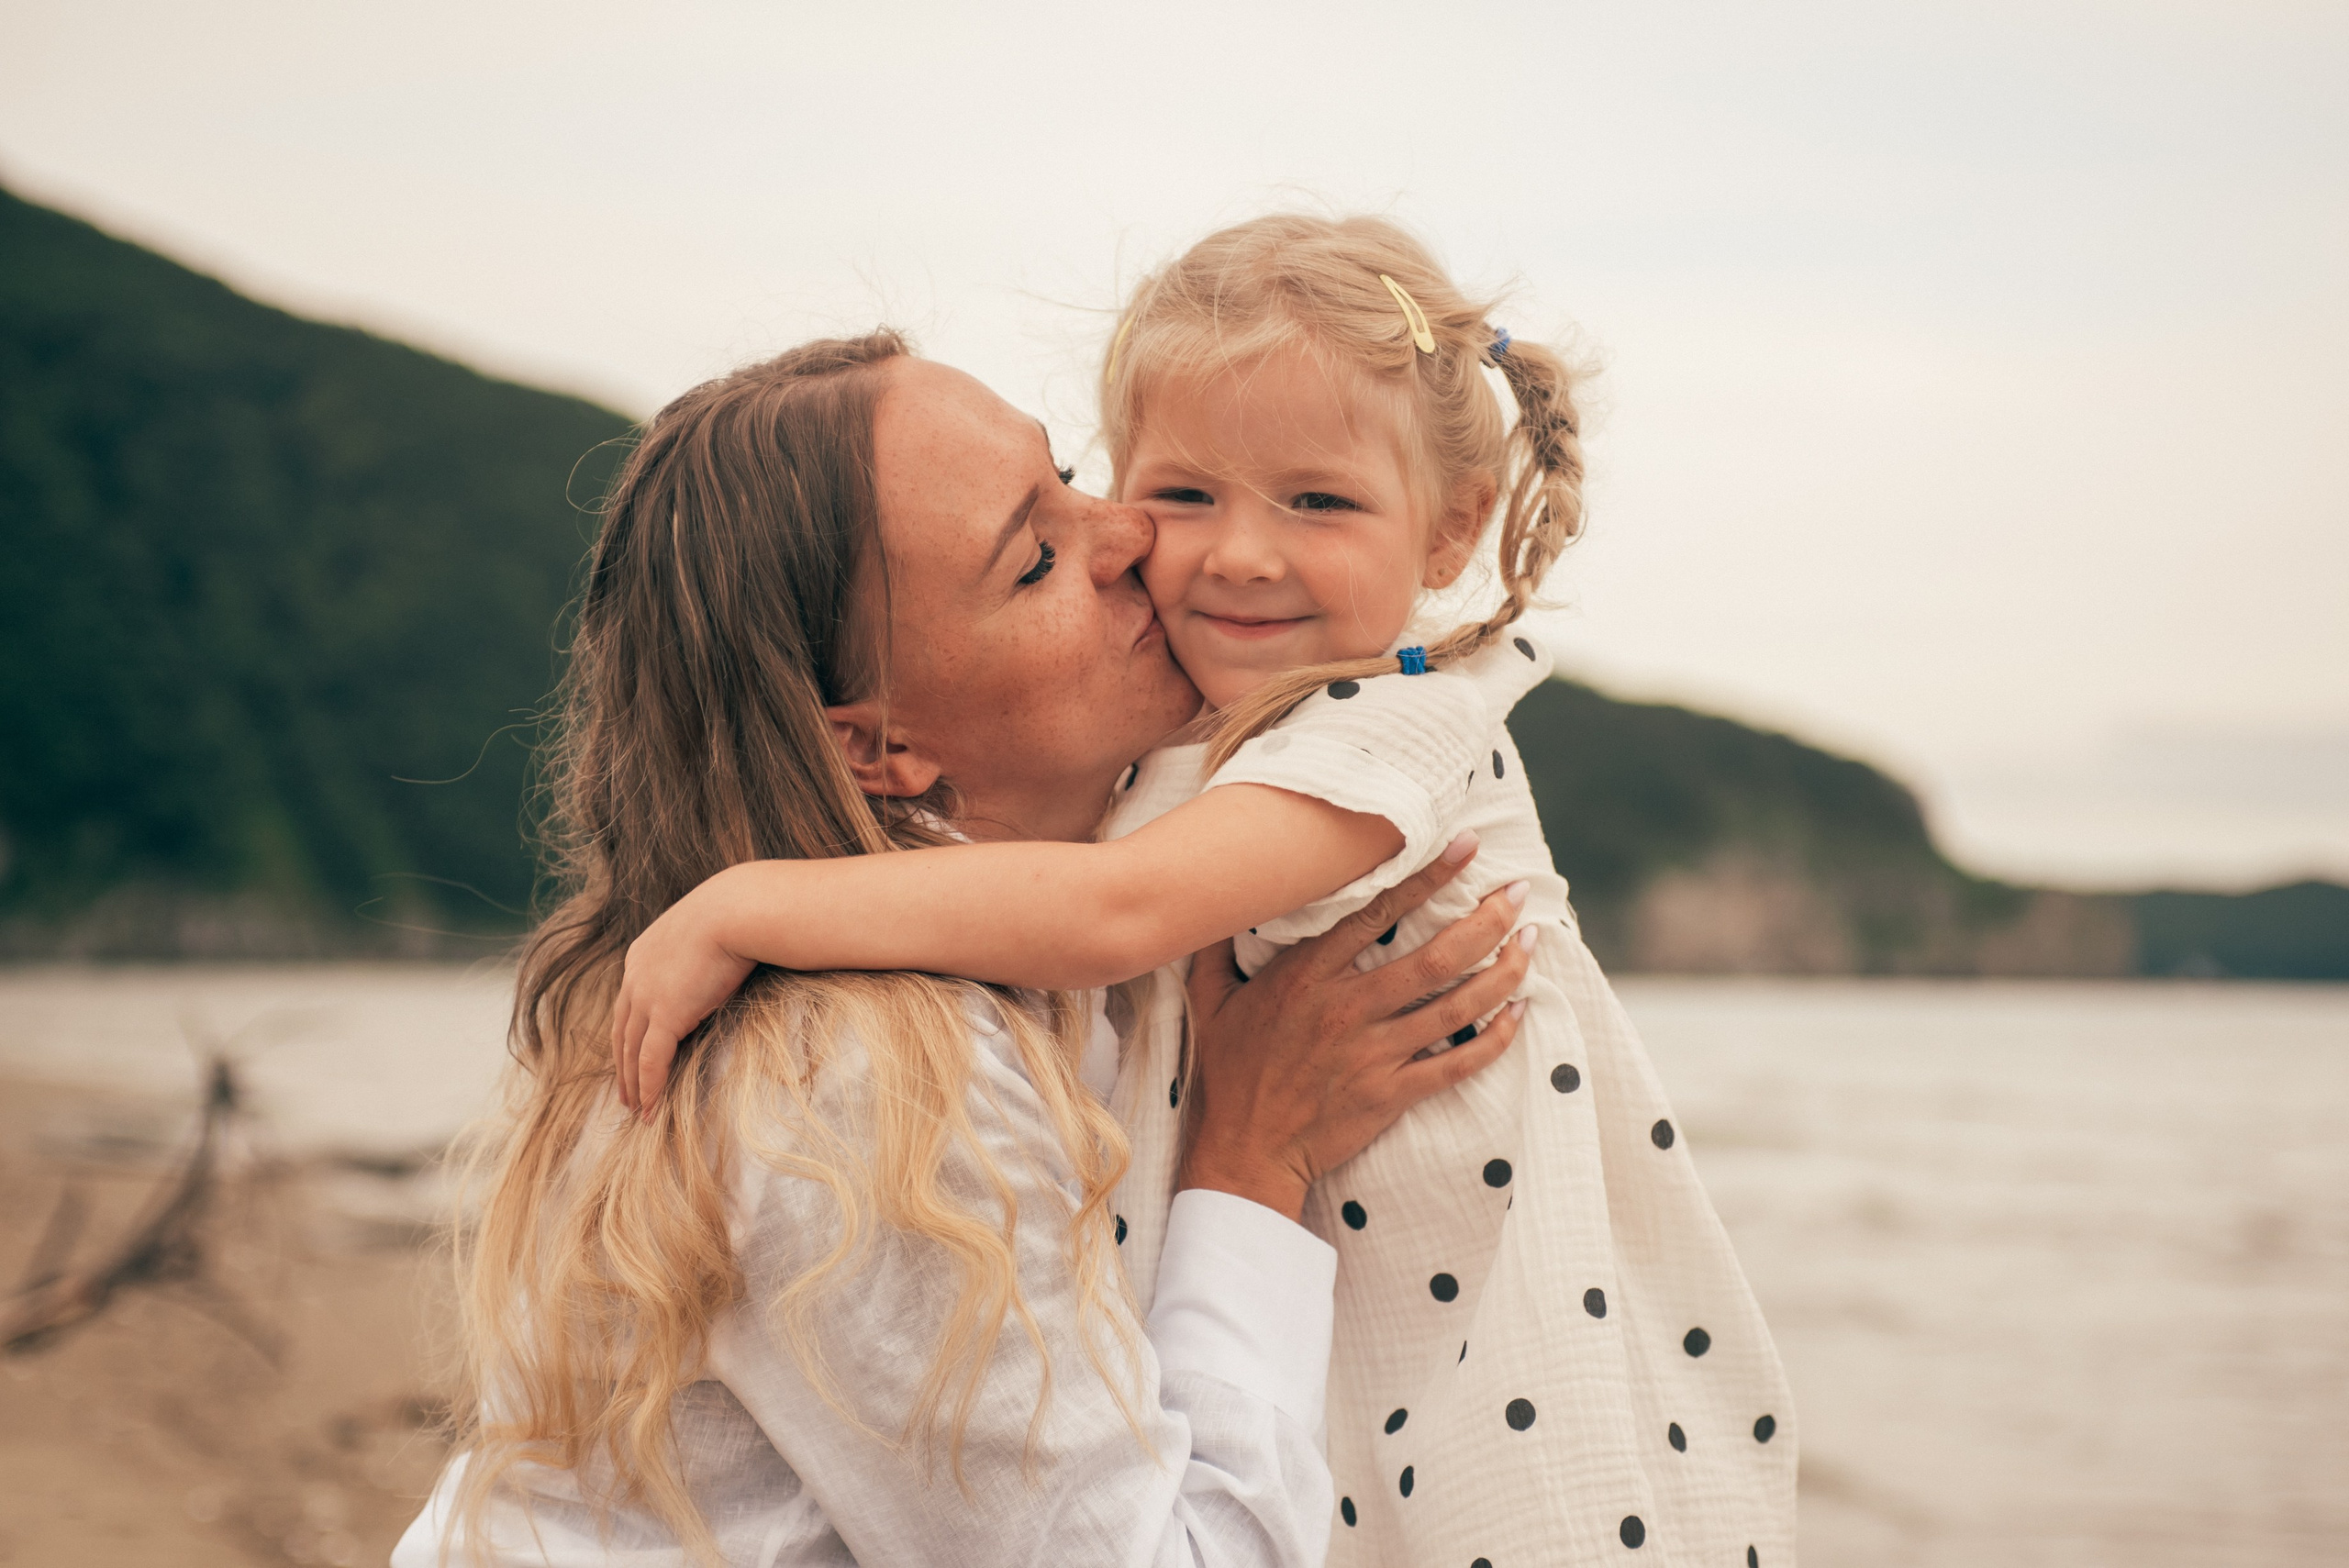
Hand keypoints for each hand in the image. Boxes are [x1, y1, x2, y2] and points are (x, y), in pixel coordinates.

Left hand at [612, 870, 757, 1116]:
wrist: (738, 910)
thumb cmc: (737, 914)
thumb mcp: (707, 933)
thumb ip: (701, 954)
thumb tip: (721, 964)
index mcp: (641, 956)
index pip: (627, 1006)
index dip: (627, 1035)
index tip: (629, 1056)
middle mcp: (635, 978)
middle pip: (622, 1032)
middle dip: (622, 1066)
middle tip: (626, 1094)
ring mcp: (646, 997)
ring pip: (631, 1052)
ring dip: (633, 1085)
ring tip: (639, 1110)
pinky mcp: (665, 1015)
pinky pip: (651, 1061)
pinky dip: (649, 1088)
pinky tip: (651, 1110)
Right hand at [1177, 832, 1536, 1220]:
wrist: (1244, 1153)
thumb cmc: (1227, 1075)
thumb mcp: (1210, 1001)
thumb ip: (1215, 947)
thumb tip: (1214, 899)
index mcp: (1306, 977)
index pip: (1377, 913)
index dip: (1427, 877)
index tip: (1466, 848)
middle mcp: (1347, 1009)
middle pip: (1435, 957)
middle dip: (1485, 920)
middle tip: (1517, 893)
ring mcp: (1374, 1054)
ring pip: (1456, 1006)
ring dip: (1502, 971)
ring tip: (1530, 941)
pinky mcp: (1392, 1095)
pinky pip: (1457, 1064)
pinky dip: (1494, 1039)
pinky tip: (1518, 1013)